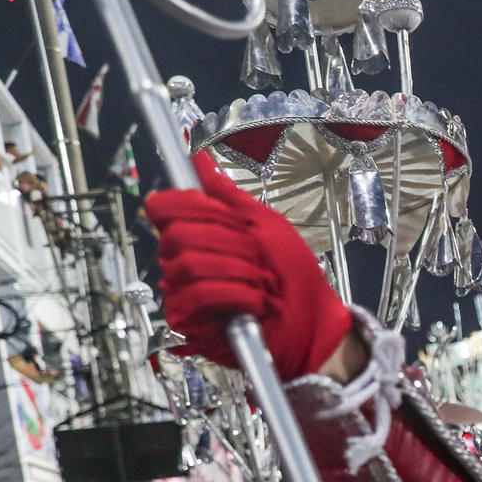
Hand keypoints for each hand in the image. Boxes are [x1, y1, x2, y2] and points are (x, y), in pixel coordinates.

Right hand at [145, 153, 354, 379]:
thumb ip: (229, 196)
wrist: (315, 322)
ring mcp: (183, 292)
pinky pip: (198, 295)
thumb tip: (198, 159)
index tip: (227, 216)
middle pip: (179, 234)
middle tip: (258, 256)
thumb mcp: (266, 226)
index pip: (166, 207)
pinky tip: (257, 301)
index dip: (192, 205)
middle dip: (228, 241)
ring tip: (263, 281)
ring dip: (239, 270)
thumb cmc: (293, 276)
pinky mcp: (189, 323)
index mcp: (196, 235)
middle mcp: (182, 261)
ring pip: (190, 264)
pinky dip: (236, 294)